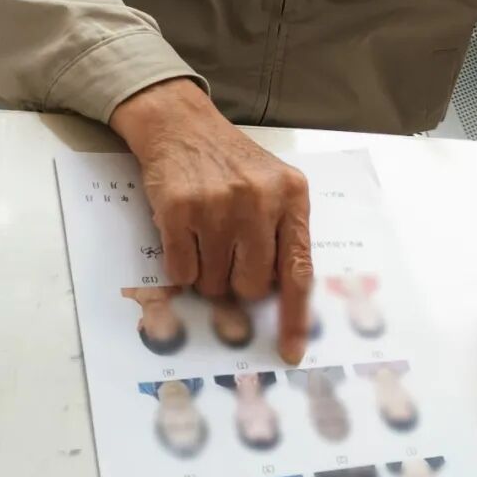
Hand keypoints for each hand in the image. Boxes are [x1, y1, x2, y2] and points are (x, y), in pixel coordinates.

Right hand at [110, 79, 312, 363]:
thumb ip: (281, 235)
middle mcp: (258, 199)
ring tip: (205, 237)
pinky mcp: (179, 210)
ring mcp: (217, 205)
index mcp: (291, 196)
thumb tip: (278, 302)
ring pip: (214, 284)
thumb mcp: (273, 187)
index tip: (291, 350)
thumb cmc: (231, 163)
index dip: (295, 317)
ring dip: (208, 274)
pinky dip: (182, 266)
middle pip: (253, 286)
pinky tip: (184, 234)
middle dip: (238, 283)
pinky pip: (182, 273)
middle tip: (229, 255)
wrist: (182, 125)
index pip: (298, 270)